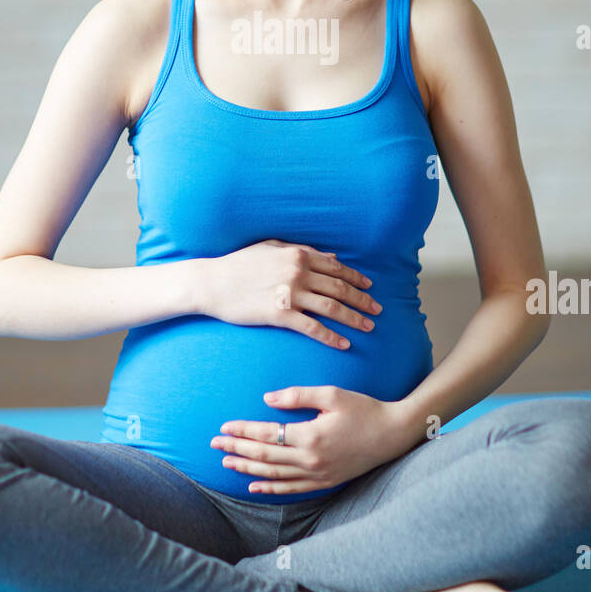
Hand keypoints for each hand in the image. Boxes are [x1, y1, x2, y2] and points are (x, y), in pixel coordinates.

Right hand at [202, 241, 381, 349]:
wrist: (212, 283)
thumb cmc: (239, 264)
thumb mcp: (271, 248)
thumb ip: (301, 250)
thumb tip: (330, 257)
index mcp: (298, 255)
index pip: (336, 268)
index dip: (356, 278)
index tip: (370, 287)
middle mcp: (298, 273)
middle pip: (340, 288)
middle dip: (362, 300)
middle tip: (378, 310)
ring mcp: (290, 294)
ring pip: (332, 308)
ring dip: (354, 318)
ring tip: (368, 327)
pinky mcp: (280, 314)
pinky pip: (312, 327)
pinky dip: (331, 336)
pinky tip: (343, 343)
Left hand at [210, 386, 406, 493]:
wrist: (393, 434)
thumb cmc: (364, 409)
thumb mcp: (332, 394)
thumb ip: (298, 396)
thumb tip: (267, 399)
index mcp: (310, 436)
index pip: (266, 435)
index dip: (242, 431)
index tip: (223, 427)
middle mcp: (310, 460)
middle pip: (264, 456)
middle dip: (237, 450)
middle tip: (214, 445)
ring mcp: (317, 475)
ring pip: (274, 475)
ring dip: (247, 469)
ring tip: (226, 463)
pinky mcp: (325, 481)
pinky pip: (291, 489)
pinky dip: (270, 487)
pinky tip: (254, 485)